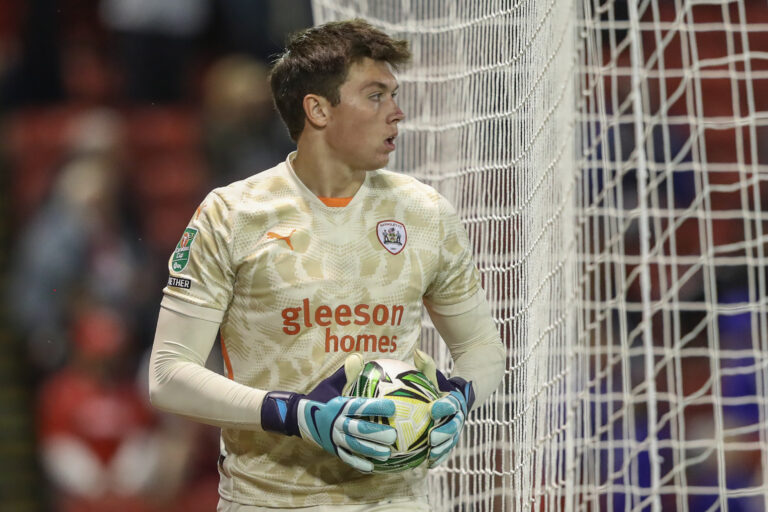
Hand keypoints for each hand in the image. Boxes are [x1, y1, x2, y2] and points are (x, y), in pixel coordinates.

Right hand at [261, 354, 395, 472]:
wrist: (297, 416)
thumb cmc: (319, 397)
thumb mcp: (330, 384)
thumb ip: (346, 373)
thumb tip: (359, 357)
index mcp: (339, 405)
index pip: (360, 407)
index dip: (376, 407)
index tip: (392, 407)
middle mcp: (337, 422)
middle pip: (359, 429)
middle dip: (377, 433)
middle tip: (393, 435)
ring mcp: (334, 437)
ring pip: (355, 445)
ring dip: (371, 450)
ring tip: (387, 453)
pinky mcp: (332, 448)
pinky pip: (346, 457)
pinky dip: (358, 463)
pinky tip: (371, 467)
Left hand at [414, 349, 475, 467]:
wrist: (462, 394)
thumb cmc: (441, 383)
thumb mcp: (435, 374)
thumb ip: (427, 365)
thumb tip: (417, 351)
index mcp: (455, 399)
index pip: (452, 403)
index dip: (444, 406)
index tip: (434, 408)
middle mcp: (459, 414)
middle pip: (455, 425)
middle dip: (445, 432)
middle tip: (432, 438)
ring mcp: (458, 426)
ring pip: (453, 439)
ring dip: (443, 448)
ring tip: (430, 455)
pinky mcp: (453, 436)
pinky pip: (448, 448)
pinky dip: (440, 456)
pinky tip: (428, 465)